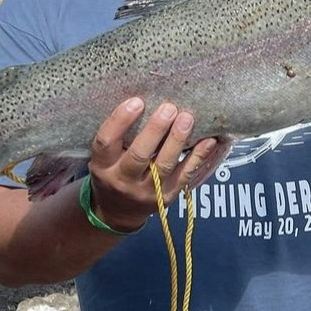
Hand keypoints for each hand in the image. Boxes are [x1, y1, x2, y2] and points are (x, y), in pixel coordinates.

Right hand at [86, 99, 223, 231]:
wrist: (118, 211)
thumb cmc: (113, 172)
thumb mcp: (104, 157)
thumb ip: (118, 136)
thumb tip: (144, 99)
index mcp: (102, 166)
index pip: (106, 142)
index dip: (120, 120)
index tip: (137, 101)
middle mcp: (122, 180)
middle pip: (139, 155)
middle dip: (155, 130)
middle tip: (169, 108)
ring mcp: (147, 191)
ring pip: (164, 165)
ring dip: (177, 140)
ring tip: (187, 118)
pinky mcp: (167, 196)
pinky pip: (185, 175)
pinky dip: (198, 157)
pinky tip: (208, 141)